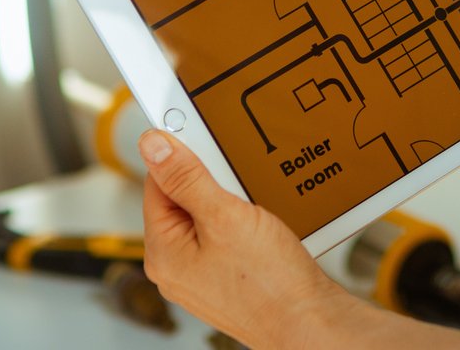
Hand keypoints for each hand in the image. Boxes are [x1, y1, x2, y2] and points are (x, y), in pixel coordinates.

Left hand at [136, 129, 354, 347]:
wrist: (306, 320)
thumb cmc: (269, 283)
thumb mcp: (224, 216)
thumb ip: (186, 178)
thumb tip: (153, 146)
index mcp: (162, 252)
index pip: (157, 183)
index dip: (181, 158)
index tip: (202, 139)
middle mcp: (174, 267)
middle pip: (181, 200)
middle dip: (210, 182)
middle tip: (237, 185)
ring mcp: (198, 275)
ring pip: (205, 217)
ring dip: (228, 202)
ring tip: (253, 209)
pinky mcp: (222, 278)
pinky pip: (221, 236)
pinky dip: (239, 222)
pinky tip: (260, 225)